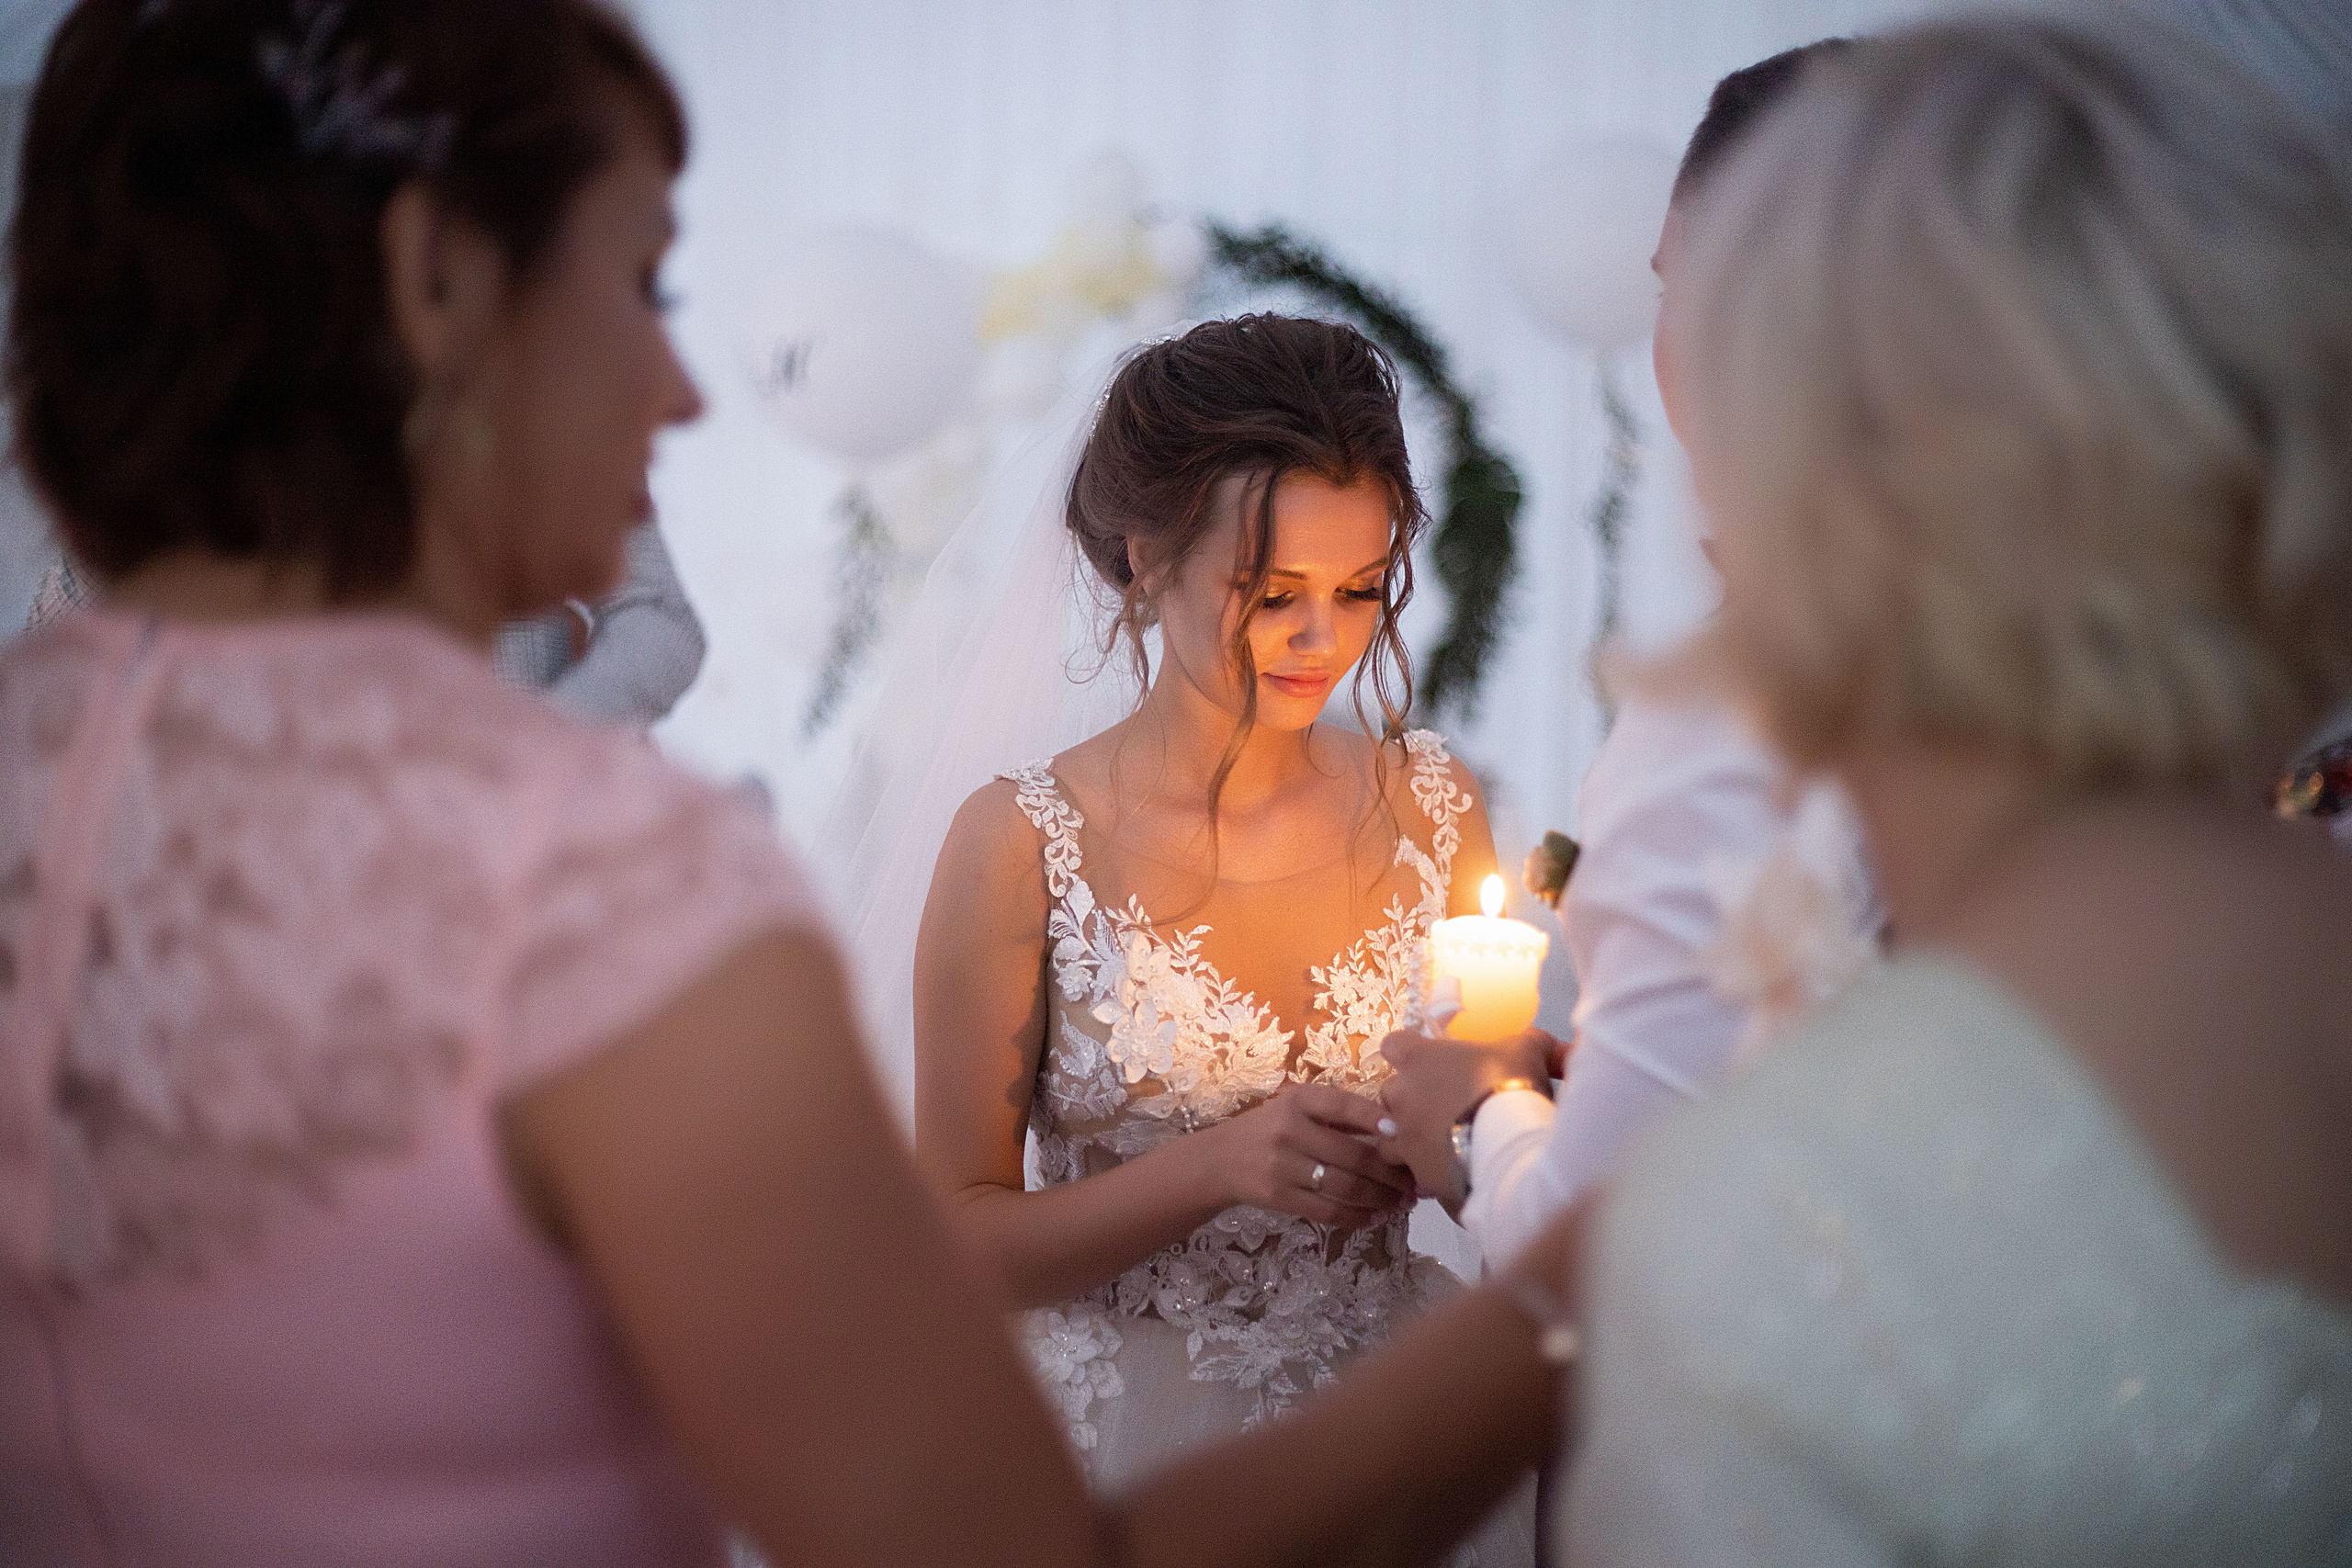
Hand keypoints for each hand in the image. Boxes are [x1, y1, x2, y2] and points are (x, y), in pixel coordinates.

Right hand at [1201, 1083, 1415, 1229]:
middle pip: (1353, 1154)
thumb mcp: (1296, 1108)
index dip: (1381, 1121)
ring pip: (1345, 1186)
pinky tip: (1375, 1217)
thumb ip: (1338, 1115)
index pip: (1347, 1106)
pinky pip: (1327, 1211)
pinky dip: (1357, 1217)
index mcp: (1299, 1100)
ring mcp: (1282, 1165)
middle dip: (1391, 1172)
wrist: (1219, 1160)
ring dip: (1380, 1198)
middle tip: (1416, 1181)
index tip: (1408, 1135)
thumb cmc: (1269, 1129)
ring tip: (1401, 1202)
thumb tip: (1396, 1129)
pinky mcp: (1278, 1197)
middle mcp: (1290, 1129)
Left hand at [1373, 1028, 1557, 1206]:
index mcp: (1418, 1059)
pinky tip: (1448, 1170)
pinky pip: (1411, 1171)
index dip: (1408, 1053)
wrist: (1508, 1144)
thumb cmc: (1510, 1085)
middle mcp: (1401, 1096)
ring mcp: (1404, 1137)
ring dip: (1408, 1137)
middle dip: (1409, 1099)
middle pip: (1389, 1093)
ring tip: (1439, 1142)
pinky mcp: (1417, 1172)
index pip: (1392, 1045)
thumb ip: (1536, 1044)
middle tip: (1442, 1106)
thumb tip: (1562, 1049)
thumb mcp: (1528, 1051)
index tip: (1426, 1061)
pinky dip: (1424, 1170)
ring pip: (1389, 1136)